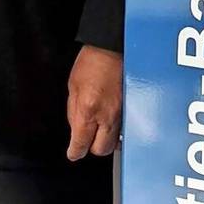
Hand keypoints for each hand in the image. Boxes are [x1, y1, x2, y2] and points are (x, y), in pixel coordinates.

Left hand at [66, 44, 122, 160]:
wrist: (112, 50)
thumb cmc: (92, 63)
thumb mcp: (73, 87)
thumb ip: (73, 112)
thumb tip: (75, 130)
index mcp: (89, 110)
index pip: (82, 143)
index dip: (75, 152)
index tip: (73, 153)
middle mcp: (107, 116)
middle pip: (101, 149)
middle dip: (92, 148)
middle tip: (86, 139)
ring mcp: (122, 115)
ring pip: (115, 142)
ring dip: (106, 140)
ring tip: (99, 129)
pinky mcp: (131, 111)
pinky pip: (124, 130)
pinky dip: (116, 130)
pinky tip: (110, 121)